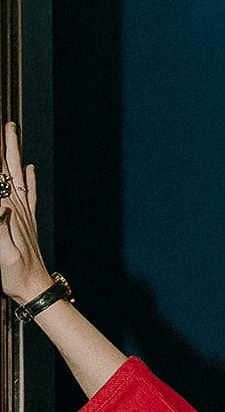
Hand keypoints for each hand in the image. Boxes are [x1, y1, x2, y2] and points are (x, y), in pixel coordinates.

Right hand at [0, 120, 54, 305]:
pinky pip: (29, 193)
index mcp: (7, 211)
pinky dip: (29, 178)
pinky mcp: (28, 221)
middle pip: (8, 169)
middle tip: (7, 124)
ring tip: (13, 133)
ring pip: (17, 176)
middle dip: (6, 145)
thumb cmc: (15, 273)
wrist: (35, 287)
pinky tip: (29, 167)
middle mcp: (16, 207)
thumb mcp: (1, 252)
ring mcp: (24, 213)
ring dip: (14, 154)